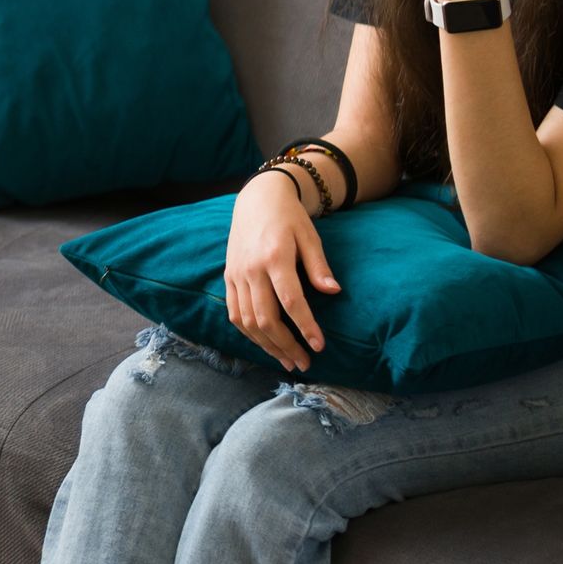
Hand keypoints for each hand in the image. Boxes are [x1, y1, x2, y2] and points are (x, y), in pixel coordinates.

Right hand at [224, 173, 339, 372]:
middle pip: (265, 318)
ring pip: (246, 320)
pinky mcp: (228, 278)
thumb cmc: (288, 218)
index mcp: (274, 258)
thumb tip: (333, 292)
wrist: (256, 200)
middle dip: (285, 346)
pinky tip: (265, 343)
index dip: (305, 326)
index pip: (291, 301)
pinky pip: (234, 313)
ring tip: (286, 360)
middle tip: (304, 363)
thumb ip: (318, 266)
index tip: (319, 346)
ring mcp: (236, 275)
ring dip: (266, 345)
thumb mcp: (309, 236)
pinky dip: (248, 333)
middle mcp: (251, 269)